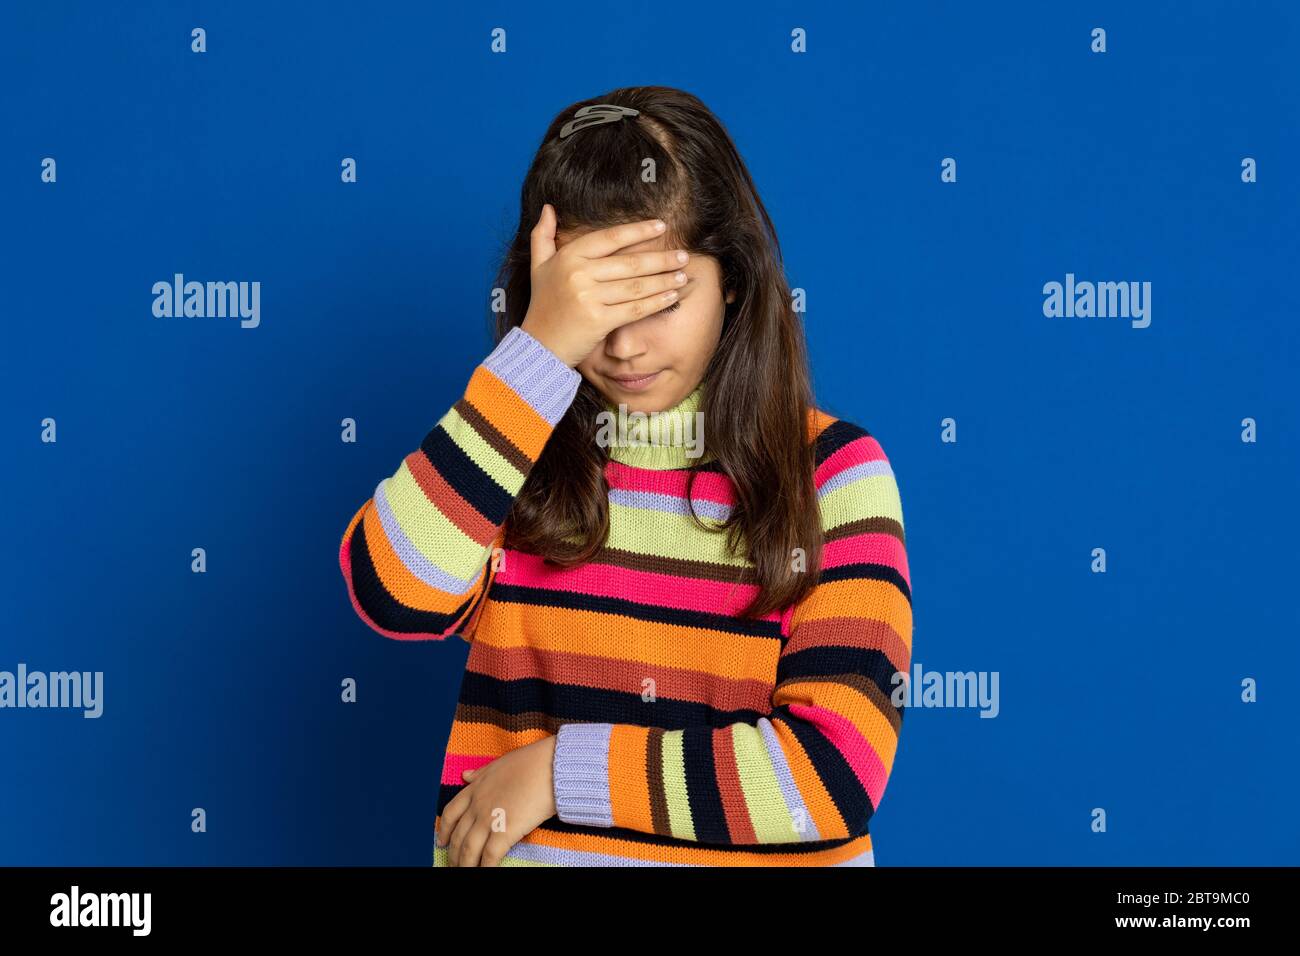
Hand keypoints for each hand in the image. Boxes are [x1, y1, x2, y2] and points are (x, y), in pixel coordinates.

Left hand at [435, 735, 557, 866]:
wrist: (550, 766)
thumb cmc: (530, 762)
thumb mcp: (499, 763)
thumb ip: (480, 773)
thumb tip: (465, 774)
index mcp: (475, 789)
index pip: (450, 813)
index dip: (444, 831)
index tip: (442, 841)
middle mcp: (478, 806)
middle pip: (458, 836)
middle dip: (454, 854)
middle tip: (453, 865)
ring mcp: (490, 819)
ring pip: (469, 849)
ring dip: (465, 865)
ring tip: (464, 873)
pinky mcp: (506, 831)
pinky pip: (490, 856)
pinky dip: (485, 868)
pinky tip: (485, 873)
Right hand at [519, 204, 691, 366]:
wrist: (539, 346)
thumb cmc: (543, 305)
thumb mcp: (538, 267)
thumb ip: (542, 235)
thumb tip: (548, 207)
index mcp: (568, 256)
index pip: (610, 238)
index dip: (638, 231)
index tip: (661, 226)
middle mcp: (578, 274)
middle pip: (629, 263)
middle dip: (661, 259)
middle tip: (683, 255)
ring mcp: (588, 298)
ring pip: (636, 285)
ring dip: (664, 280)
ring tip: (683, 274)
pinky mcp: (599, 321)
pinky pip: (635, 308)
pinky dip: (656, 302)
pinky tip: (672, 296)